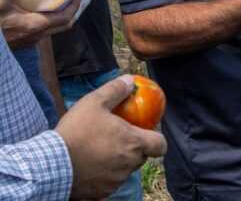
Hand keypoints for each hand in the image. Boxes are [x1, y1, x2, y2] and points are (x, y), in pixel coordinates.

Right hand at [0, 0, 78, 47]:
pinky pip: (46, 31)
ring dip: (64, 17)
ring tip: (67, 3)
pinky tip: (46, 12)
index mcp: (36, 25)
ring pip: (56, 29)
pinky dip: (52, 21)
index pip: (65, 18)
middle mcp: (38, 35)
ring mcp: (31, 40)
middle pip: (65, 25)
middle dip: (75, 11)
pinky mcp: (24, 41)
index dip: (76, 7)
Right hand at [56, 75, 166, 199]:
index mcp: (134, 143)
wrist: (50, 163)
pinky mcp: (101, 192)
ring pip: (125, 169)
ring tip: (100, 150)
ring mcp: (116, 180)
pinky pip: (110, 181)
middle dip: (135, 148)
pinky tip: (90, 164)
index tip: (147, 132)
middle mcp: (129, 164)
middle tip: (118, 137)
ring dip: (119, 161)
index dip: (157, 139)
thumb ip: (116, 90)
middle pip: (142, 156)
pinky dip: (104, 174)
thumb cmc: (76, 131)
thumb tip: (130, 80)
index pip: (161, 145)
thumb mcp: (94, 102)